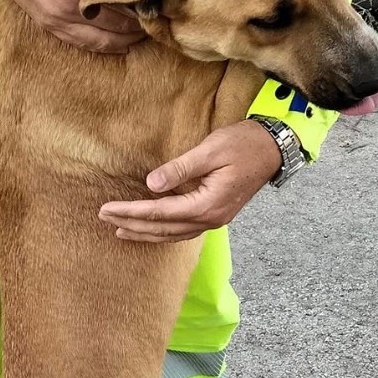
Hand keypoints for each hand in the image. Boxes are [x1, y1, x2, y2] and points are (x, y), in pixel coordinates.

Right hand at [0, 0, 145, 52]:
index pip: (124, 0)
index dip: (146, 2)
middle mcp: (69, 4)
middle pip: (118, 25)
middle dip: (141, 22)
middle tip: (160, 16)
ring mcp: (56, 17)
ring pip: (102, 41)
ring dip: (125, 39)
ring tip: (145, 31)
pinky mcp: (47, 22)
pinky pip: (81, 43)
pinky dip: (103, 45)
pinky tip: (118, 42)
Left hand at [98, 121, 282, 242]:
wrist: (273, 149)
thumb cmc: (243, 144)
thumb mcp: (209, 150)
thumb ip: (180, 169)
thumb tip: (151, 185)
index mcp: (208, 205)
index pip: (160, 212)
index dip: (132, 211)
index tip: (107, 208)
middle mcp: (211, 219)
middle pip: (164, 228)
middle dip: (133, 224)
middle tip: (104, 217)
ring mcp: (215, 220)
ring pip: (173, 233)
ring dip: (146, 233)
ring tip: (121, 230)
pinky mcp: (216, 214)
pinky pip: (184, 229)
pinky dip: (164, 231)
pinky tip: (151, 228)